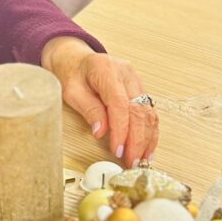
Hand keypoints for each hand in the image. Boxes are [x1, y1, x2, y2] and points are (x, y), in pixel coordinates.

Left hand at [41, 36, 158, 166]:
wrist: (76, 59)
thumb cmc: (71, 73)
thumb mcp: (71, 91)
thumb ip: (89, 109)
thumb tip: (101, 132)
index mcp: (107, 70)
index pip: (120, 104)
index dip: (121, 130)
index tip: (118, 150)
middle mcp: (126, 73)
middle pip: (138, 110)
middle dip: (137, 139)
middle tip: (131, 161)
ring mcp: (135, 80)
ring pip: (148, 112)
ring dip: (147, 138)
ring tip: (141, 159)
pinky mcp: (139, 88)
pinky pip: (149, 111)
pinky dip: (150, 131)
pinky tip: (147, 148)